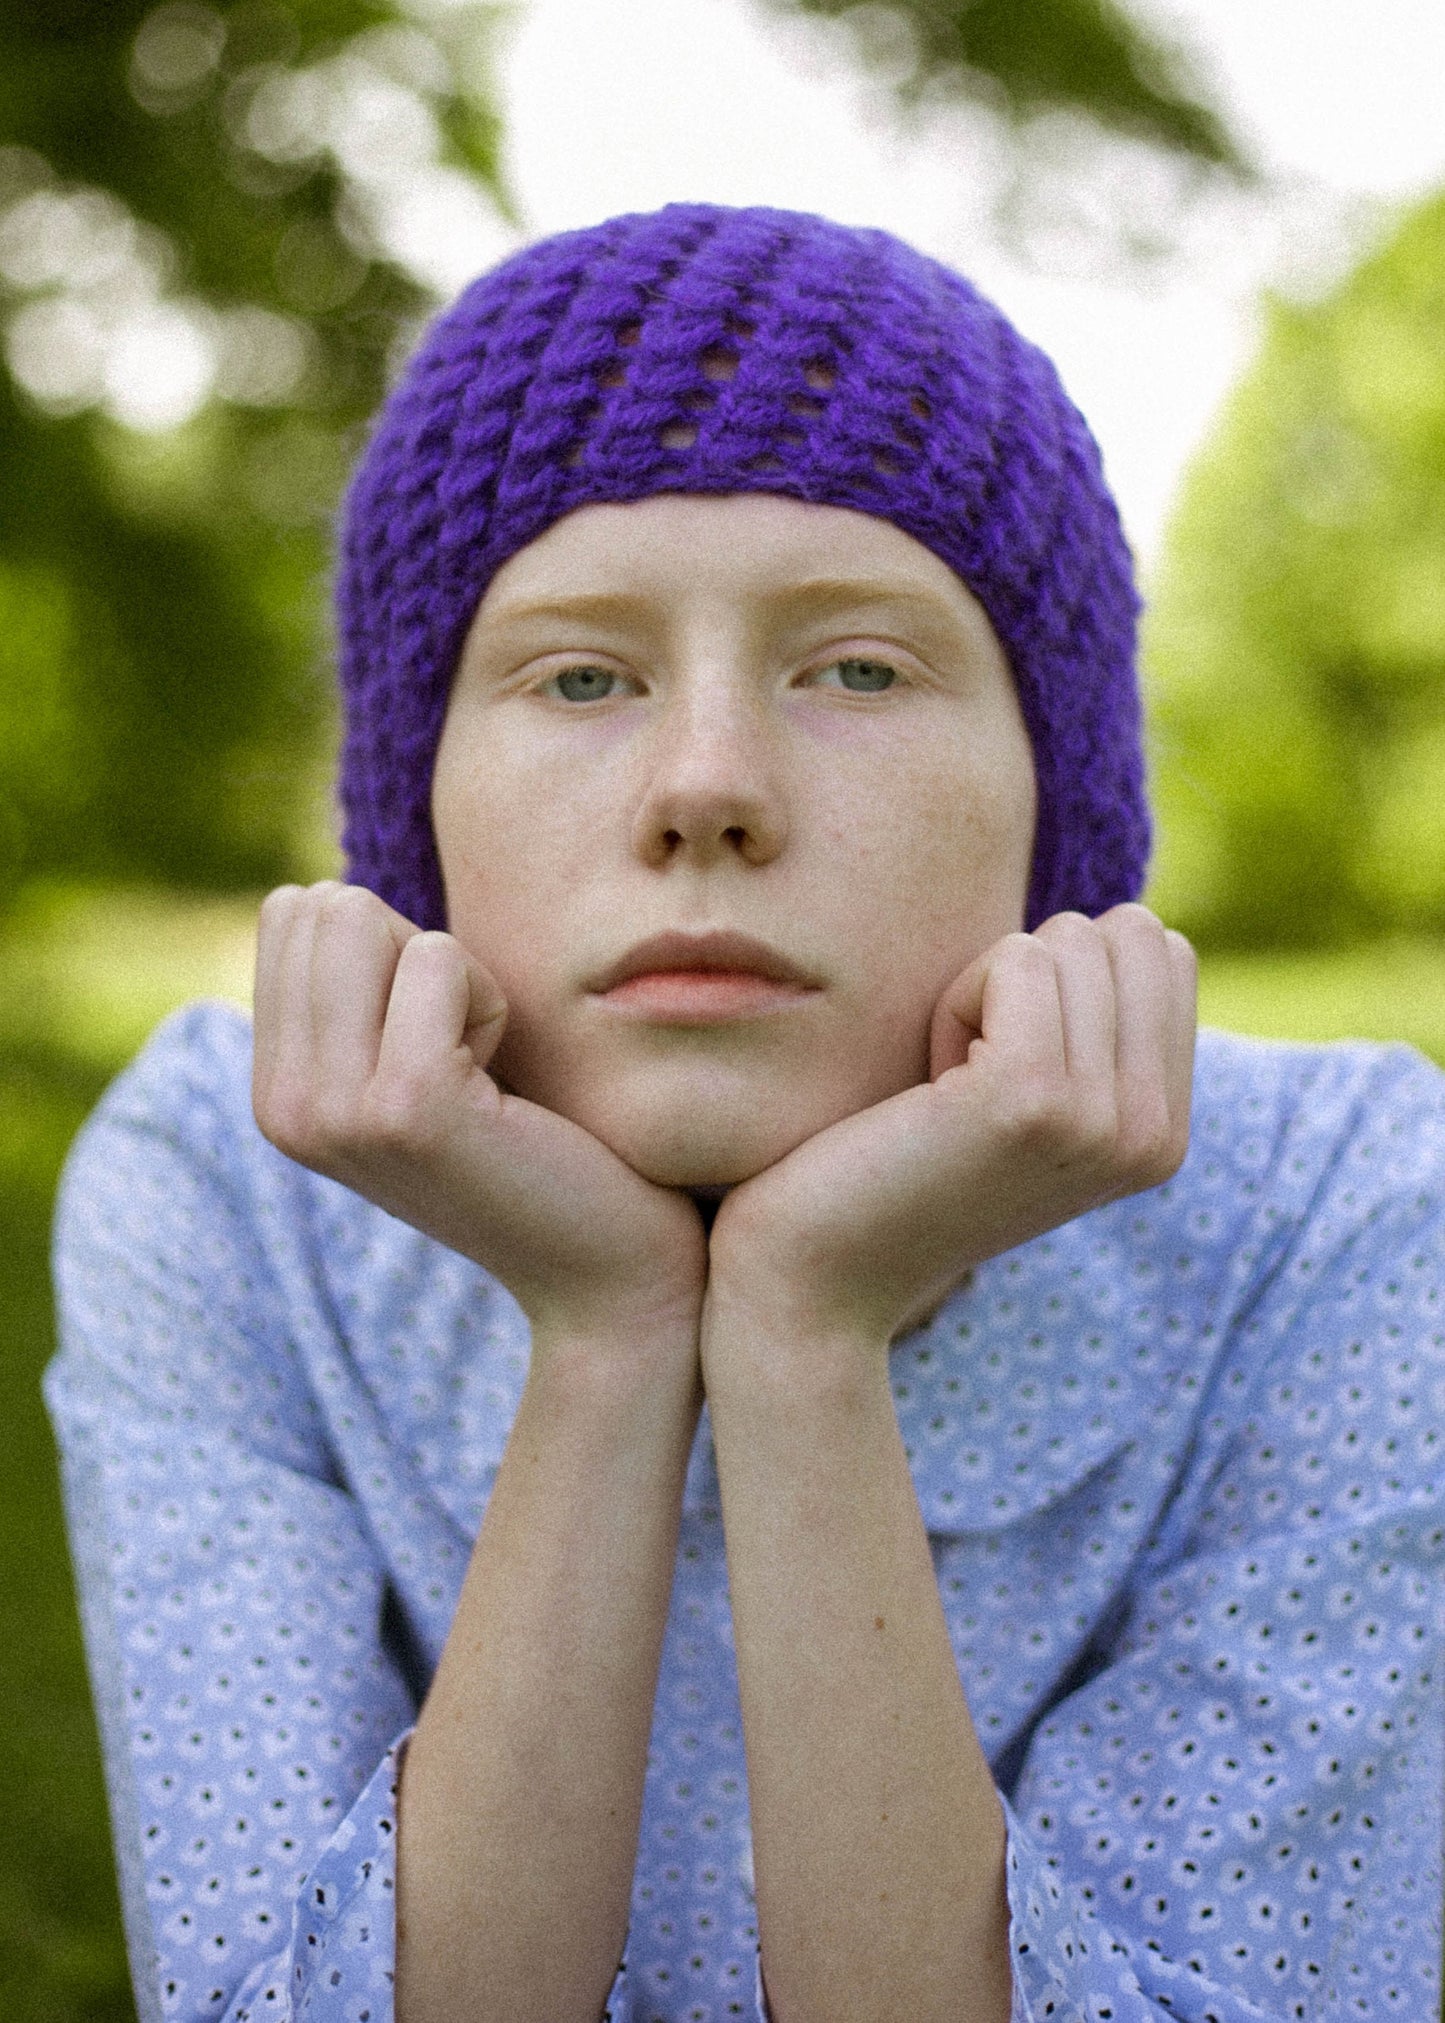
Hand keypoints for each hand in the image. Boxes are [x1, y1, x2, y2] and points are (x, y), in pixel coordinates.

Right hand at [252, 882, 707, 1352]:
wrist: (605, 1268)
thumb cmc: (533, 1142)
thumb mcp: (410, 1061)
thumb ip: (352, 995)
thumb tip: (320, 895)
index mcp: (274, 1092)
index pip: (292, 914)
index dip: (389, 949)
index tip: (438, 1041)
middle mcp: (281, 1107)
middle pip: (324, 908)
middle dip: (417, 954)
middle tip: (466, 1054)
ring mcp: (334, 1111)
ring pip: (367, 920)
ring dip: (456, 977)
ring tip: (484, 1072)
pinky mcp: (406, 1105)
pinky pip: (437, 958)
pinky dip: (493, 1000)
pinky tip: (506, 1087)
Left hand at [705, 905, 1196, 1359]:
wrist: (816, 1278)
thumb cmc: (896, 1162)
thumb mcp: (1030, 1100)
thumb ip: (1093, 1030)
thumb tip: (1128, 923)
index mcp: (1166, 1132)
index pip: (1165, 952)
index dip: (1064, 980)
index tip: (999, 1071)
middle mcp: (1158, 1133)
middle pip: (1125, 934)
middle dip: (1030, 978)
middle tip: (967, 1079)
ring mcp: (1106, 1119)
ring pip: (1070, 940)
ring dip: (984, 994)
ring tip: (946, 1093)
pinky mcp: (1035, 1099)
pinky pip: (1016, 959)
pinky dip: (955, 1000)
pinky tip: (928, 1090)